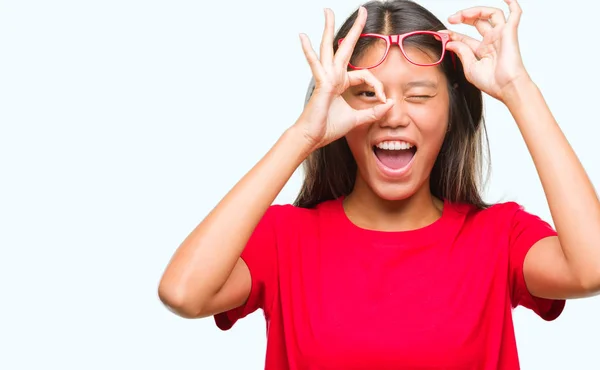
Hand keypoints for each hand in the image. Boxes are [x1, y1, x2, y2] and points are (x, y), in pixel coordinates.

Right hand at [295, 7, 393, 149]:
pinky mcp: (321, 83)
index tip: (384, 99)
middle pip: (344, 47)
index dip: (378, 85)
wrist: (313, 137)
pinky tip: (302, 36)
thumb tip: (390, 106)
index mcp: (341, 83)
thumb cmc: (328, 128)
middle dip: (355, 29)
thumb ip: (374, 112)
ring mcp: (325, 77)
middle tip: (362, 10)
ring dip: (328, 28)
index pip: (365, 74)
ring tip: (327, 12)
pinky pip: (315, 64)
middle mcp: (333, 76)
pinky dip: (308, 51)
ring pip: (327, 48)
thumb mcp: (358, 119)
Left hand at [443, 0, 529, 101]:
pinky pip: (515, 14)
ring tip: (462, 15)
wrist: (506, 87)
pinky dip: (512, 3)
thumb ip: (461, 52)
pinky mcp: (510, 32)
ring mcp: (501, 35)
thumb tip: (450, 42)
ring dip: (475, 11)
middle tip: (451, 20)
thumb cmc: (492, 82)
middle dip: (463, 18)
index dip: (453, 34)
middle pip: (477, 22)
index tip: (441, 34)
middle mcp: (492, 40)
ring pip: (490, 14)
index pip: (465, 37)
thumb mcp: (469, 67)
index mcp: (482, 50)